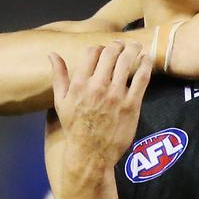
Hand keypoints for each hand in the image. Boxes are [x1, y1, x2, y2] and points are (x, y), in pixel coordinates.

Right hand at [49, 41, 151, 171]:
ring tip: (136, 46)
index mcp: (79, 85)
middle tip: (123, 45)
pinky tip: (146, 59)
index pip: (92, 52)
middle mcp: (97, 87)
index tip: (105, 50)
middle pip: (111, 53)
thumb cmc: (75, 127)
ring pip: (127, 61)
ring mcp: (115, 96)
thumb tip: (52, 54)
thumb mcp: (61, 102)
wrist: (90, 154)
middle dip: (118, 45)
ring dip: (133, 49)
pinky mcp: (131, 105)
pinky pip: (142, 78)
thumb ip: (58, 76)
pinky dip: (145, 64)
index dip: (100, 48)